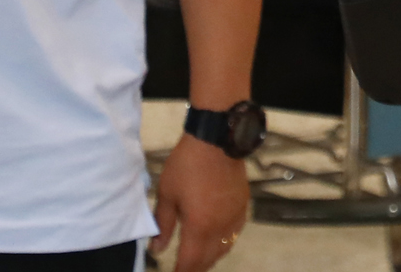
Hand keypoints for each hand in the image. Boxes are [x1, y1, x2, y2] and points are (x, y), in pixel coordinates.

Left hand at [152, 132, 248, 271]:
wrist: (216, 141)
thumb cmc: (186, 165)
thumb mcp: (167, 193)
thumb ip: (163, 224)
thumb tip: (157, 248)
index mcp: (199, 227)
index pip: (190, 262)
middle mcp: (220, 228)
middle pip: (208, 260)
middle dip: (194, 267)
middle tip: (183, 267)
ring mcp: (234, 218)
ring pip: (224, 249)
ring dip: (210, 257)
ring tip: (198, 257)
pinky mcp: (243, 207)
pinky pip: (234, 233)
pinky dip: (224, 242)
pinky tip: (216, 238)